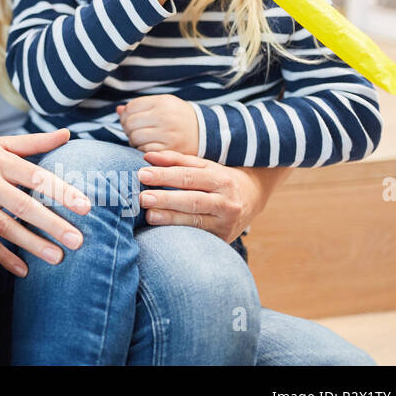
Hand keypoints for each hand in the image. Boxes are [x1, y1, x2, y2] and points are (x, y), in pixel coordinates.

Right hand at [0, 129, 92, 277]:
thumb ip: (34, 143)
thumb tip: (67, 134)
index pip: (35, 176)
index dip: (60, 190)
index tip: (85, 206)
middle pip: (23, 205)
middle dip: (52, 224)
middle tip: (79, 240)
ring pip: (5, 227)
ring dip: (32, 244)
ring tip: (58, 257)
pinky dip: (3, 257)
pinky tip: (23, 270)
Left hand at [117, 95, 199, 154]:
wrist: (205, 133)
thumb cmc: (178, 117)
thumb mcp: (164, 105)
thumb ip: (141, 106)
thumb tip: (118, 110)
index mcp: (163, 102)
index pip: (131, 107)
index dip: (126, 114)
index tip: (129, 119)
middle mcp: (165, 117)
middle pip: (131, 123)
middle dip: (128, 128)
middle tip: (133, 131)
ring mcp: (168, 135)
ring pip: (135, 137)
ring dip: (133, 140)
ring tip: (141, 139)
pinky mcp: (170, 150)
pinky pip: (144, 150)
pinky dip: (142, 149)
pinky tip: (148, 147)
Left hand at [136, 150, 266, 242]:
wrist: (253, 199)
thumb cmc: (219, 180)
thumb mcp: (204, 166)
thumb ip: (176, 160)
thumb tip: (148, 157)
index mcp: (221, 179)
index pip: (189, 177)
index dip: (165, 176)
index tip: (142, 174)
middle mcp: (226, 202)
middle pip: (193, 200)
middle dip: (166, 199)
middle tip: (142, 198)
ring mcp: (226, 223)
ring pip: (196, 221)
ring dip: (170, 219)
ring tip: (149, 215)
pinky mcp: (223, 239)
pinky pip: (199, 236)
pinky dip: (181, 234)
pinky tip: (163, 232)